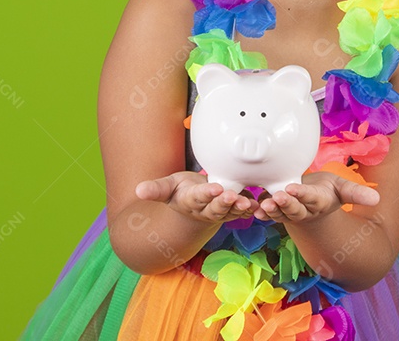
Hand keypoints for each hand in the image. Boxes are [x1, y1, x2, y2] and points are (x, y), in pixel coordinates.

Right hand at [135, 171, 255, 223]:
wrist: (195, 204)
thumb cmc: (181, 190)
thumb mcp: (167, 187)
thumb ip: (155, 189)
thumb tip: (138, 190)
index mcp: (190, 201)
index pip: (198, 198)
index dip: (206, 194)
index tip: (214, 188)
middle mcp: (205, 209)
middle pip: (216, 208)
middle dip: (224, 203)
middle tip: (232, 196)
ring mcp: (220, 212)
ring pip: (231, 212)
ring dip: (240, 208)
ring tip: (248, 203)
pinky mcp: (233, 211)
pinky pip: (244, 211)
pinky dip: (252, 208)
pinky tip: (260, 204)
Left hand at [252, 172, 379, 222]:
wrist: (313, 202)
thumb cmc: (327, 191)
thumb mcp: (343, 189)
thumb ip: (357, 194)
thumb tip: (377, 199)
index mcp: (319, 202)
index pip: (311, 199)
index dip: (302, 195)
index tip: (293, 189)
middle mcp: (303, 210)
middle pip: (294, 209)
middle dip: (285, 204)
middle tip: (277, 197)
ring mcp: (289, 212)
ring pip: (279, 213)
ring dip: (271, 209)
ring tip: (263, 204)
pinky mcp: (277, 211)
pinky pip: (268, 213)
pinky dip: (261, 213)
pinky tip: (253, 210)